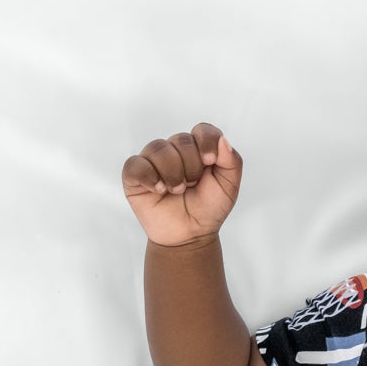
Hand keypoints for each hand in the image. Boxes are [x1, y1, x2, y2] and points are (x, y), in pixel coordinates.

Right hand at [122, 123, 242, 247]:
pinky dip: (149, 176)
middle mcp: (174, 150)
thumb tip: (222, 140)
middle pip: (181, 140)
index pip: (202, 130)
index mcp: (198, 149)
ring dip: (173, 173)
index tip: (210, 162)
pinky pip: (135, 164)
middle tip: (192, 186)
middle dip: (192, 167)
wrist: (191, 235)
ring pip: (159, 149)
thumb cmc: (208, 209)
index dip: (207, 142)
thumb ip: (232, 161)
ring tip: (177, 191)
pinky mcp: (135, 175)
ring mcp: (153, 161)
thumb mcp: (229, 187)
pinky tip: (159, 189)